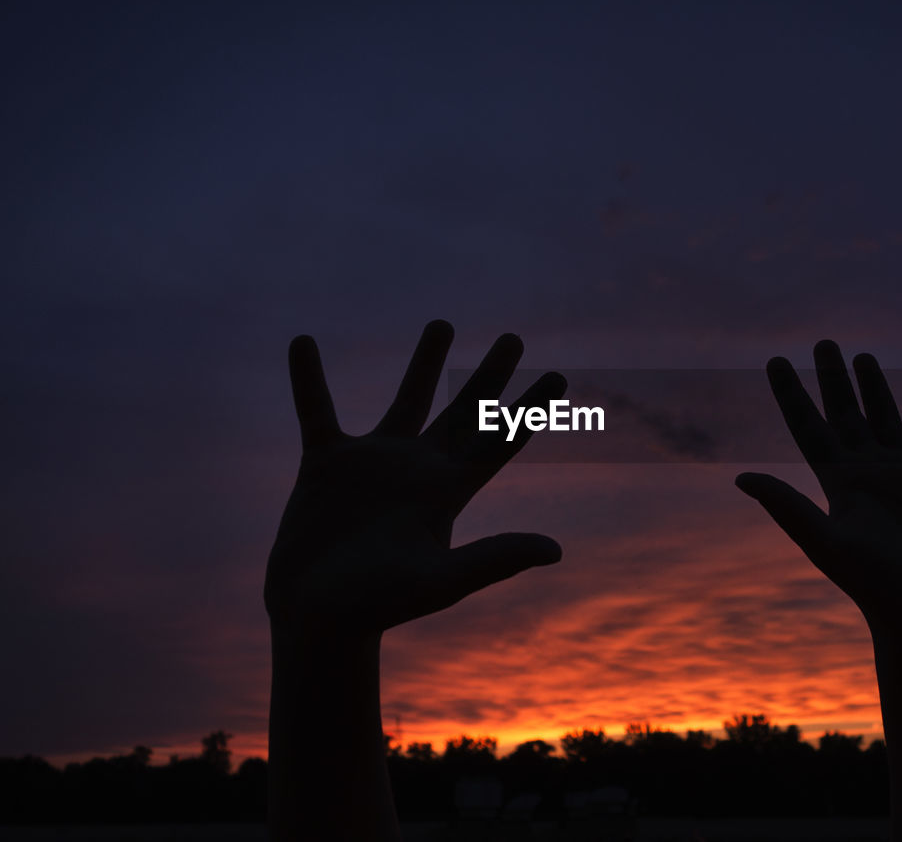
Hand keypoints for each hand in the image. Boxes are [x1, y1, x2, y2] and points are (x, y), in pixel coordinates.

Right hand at [264, 320, 566, 638]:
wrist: (318, 619)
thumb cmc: (380, 607)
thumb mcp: (441, 581)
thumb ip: (494, 559)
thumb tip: (555, 550)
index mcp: (449, 492)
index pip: (499, 440)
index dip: (530, 409)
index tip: (559, 377)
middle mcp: (418, 470)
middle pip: (465, 411)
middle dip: (491, 376)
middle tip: (514, 338)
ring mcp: (373, 464)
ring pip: (406, 398)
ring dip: (425, 362)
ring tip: (444, 324)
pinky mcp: (326, 465)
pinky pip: (317, 410)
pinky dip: (308, 379)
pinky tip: (302, 342)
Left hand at [736, 341, 901, 640]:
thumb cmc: (876, 586)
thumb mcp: (827, 542)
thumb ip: (787, 507)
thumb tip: (739, 477)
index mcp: (838, 484)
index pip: (809, 428)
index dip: (791, 395)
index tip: (774, 360)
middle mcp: (870, 475)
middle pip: (846, 416)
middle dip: (833, 380)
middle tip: (822, 341)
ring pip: (888, 421)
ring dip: (877, 390)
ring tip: (864, 357)